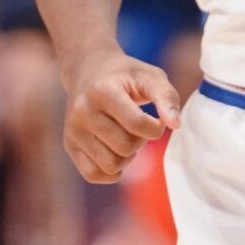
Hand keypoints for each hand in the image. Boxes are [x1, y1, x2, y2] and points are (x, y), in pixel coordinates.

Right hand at [63, 49, 180, 182]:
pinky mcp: (69, 144)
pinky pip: (93, 175)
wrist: (88, 69)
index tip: (157, 119)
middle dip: (141, 141)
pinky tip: (116, 152)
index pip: (138, 125)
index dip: (156, 127)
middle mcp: (82, 111)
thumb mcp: (151, 76)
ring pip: (111, 165)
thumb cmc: (125, 74)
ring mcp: (73, 130)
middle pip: (125, 147)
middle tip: (139, 127)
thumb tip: (175, 124)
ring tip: (126, 137)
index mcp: (102, 91)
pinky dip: (111, 171)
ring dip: (127, 157)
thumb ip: (167, 97)